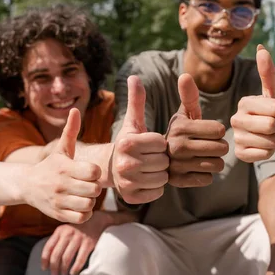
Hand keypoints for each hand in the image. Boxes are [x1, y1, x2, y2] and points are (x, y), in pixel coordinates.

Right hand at [22, 109, 101, 222]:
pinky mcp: (58, 214)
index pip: (93, 172)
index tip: (91, 171)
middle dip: (95, 187)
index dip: (96, 172)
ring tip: (85, 195)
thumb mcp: (60, 148)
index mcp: (65, 167)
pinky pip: (81, 218)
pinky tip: (81, 205)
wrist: (27, 185)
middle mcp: (62, 185)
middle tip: (90, 184)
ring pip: (88, 205)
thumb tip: (75, 110)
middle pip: (94, 190)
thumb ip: (70, 130)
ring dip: (91, 201)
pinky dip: (85, 213)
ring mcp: (59, 201)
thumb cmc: (51, 165)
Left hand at [41, 212, 108, 274]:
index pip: (48, 247)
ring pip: (66, 258)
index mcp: (60, 230)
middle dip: (54, 267)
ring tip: (63, 274)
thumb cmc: (79, 229)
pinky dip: (75, 268)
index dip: (44, 260)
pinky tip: (73, 273)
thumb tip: (48, 258)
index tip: (44, 268)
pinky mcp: (89, 243)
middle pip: (56, 255)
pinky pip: (80, 259)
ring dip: (63, 269)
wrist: (97, 221)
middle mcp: (68, 233)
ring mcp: (79, 238)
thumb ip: (57, 240)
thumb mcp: (66, 230)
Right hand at [112, 76, 169, 203]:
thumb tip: (134, 77)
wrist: (110, 169)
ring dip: (160, 174)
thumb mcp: (132, 123)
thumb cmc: (128, 144)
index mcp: (127, 142)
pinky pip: (157, 192)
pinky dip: (155, 188)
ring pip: (162, 178)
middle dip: (161, 159)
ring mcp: (126, 182)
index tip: (149, 145)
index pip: (161, 143)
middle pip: (163, 161)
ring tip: (148, 169)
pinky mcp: (131, 197)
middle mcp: (124, 163)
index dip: (159, 144)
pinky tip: (145, 181)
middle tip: (150, 159)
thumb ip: (136, 101)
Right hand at [165, 74, 227, 187]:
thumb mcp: (182, 115)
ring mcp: (176, 166)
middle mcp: (176, 146)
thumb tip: (185, 75)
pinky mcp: (178, 182)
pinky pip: (207, 179)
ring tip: (204, 156)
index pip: (219, 130)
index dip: (218, 131)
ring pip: (217, 165)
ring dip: (215, 161)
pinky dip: (206, 175)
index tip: (209, 132)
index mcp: (180, 127)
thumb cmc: (179, 133)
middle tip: (209, 146)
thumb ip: (188, 96)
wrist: (157, 159)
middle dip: (220, 147)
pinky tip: (196, 168)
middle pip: (221, 148)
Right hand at [231, 44, 274, 162]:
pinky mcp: (240, 154)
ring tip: (268, 135)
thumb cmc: (273, 109)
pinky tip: (263, 145)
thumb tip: (261, 48)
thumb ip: (267, 71)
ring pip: (270, 142)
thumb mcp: (273, 91)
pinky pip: (265, 154)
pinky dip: (270, 151)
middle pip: (272, 126)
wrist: (272, 130)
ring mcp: (236, 138)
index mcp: (243, 103)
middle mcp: (235, 120)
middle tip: (273, 125)